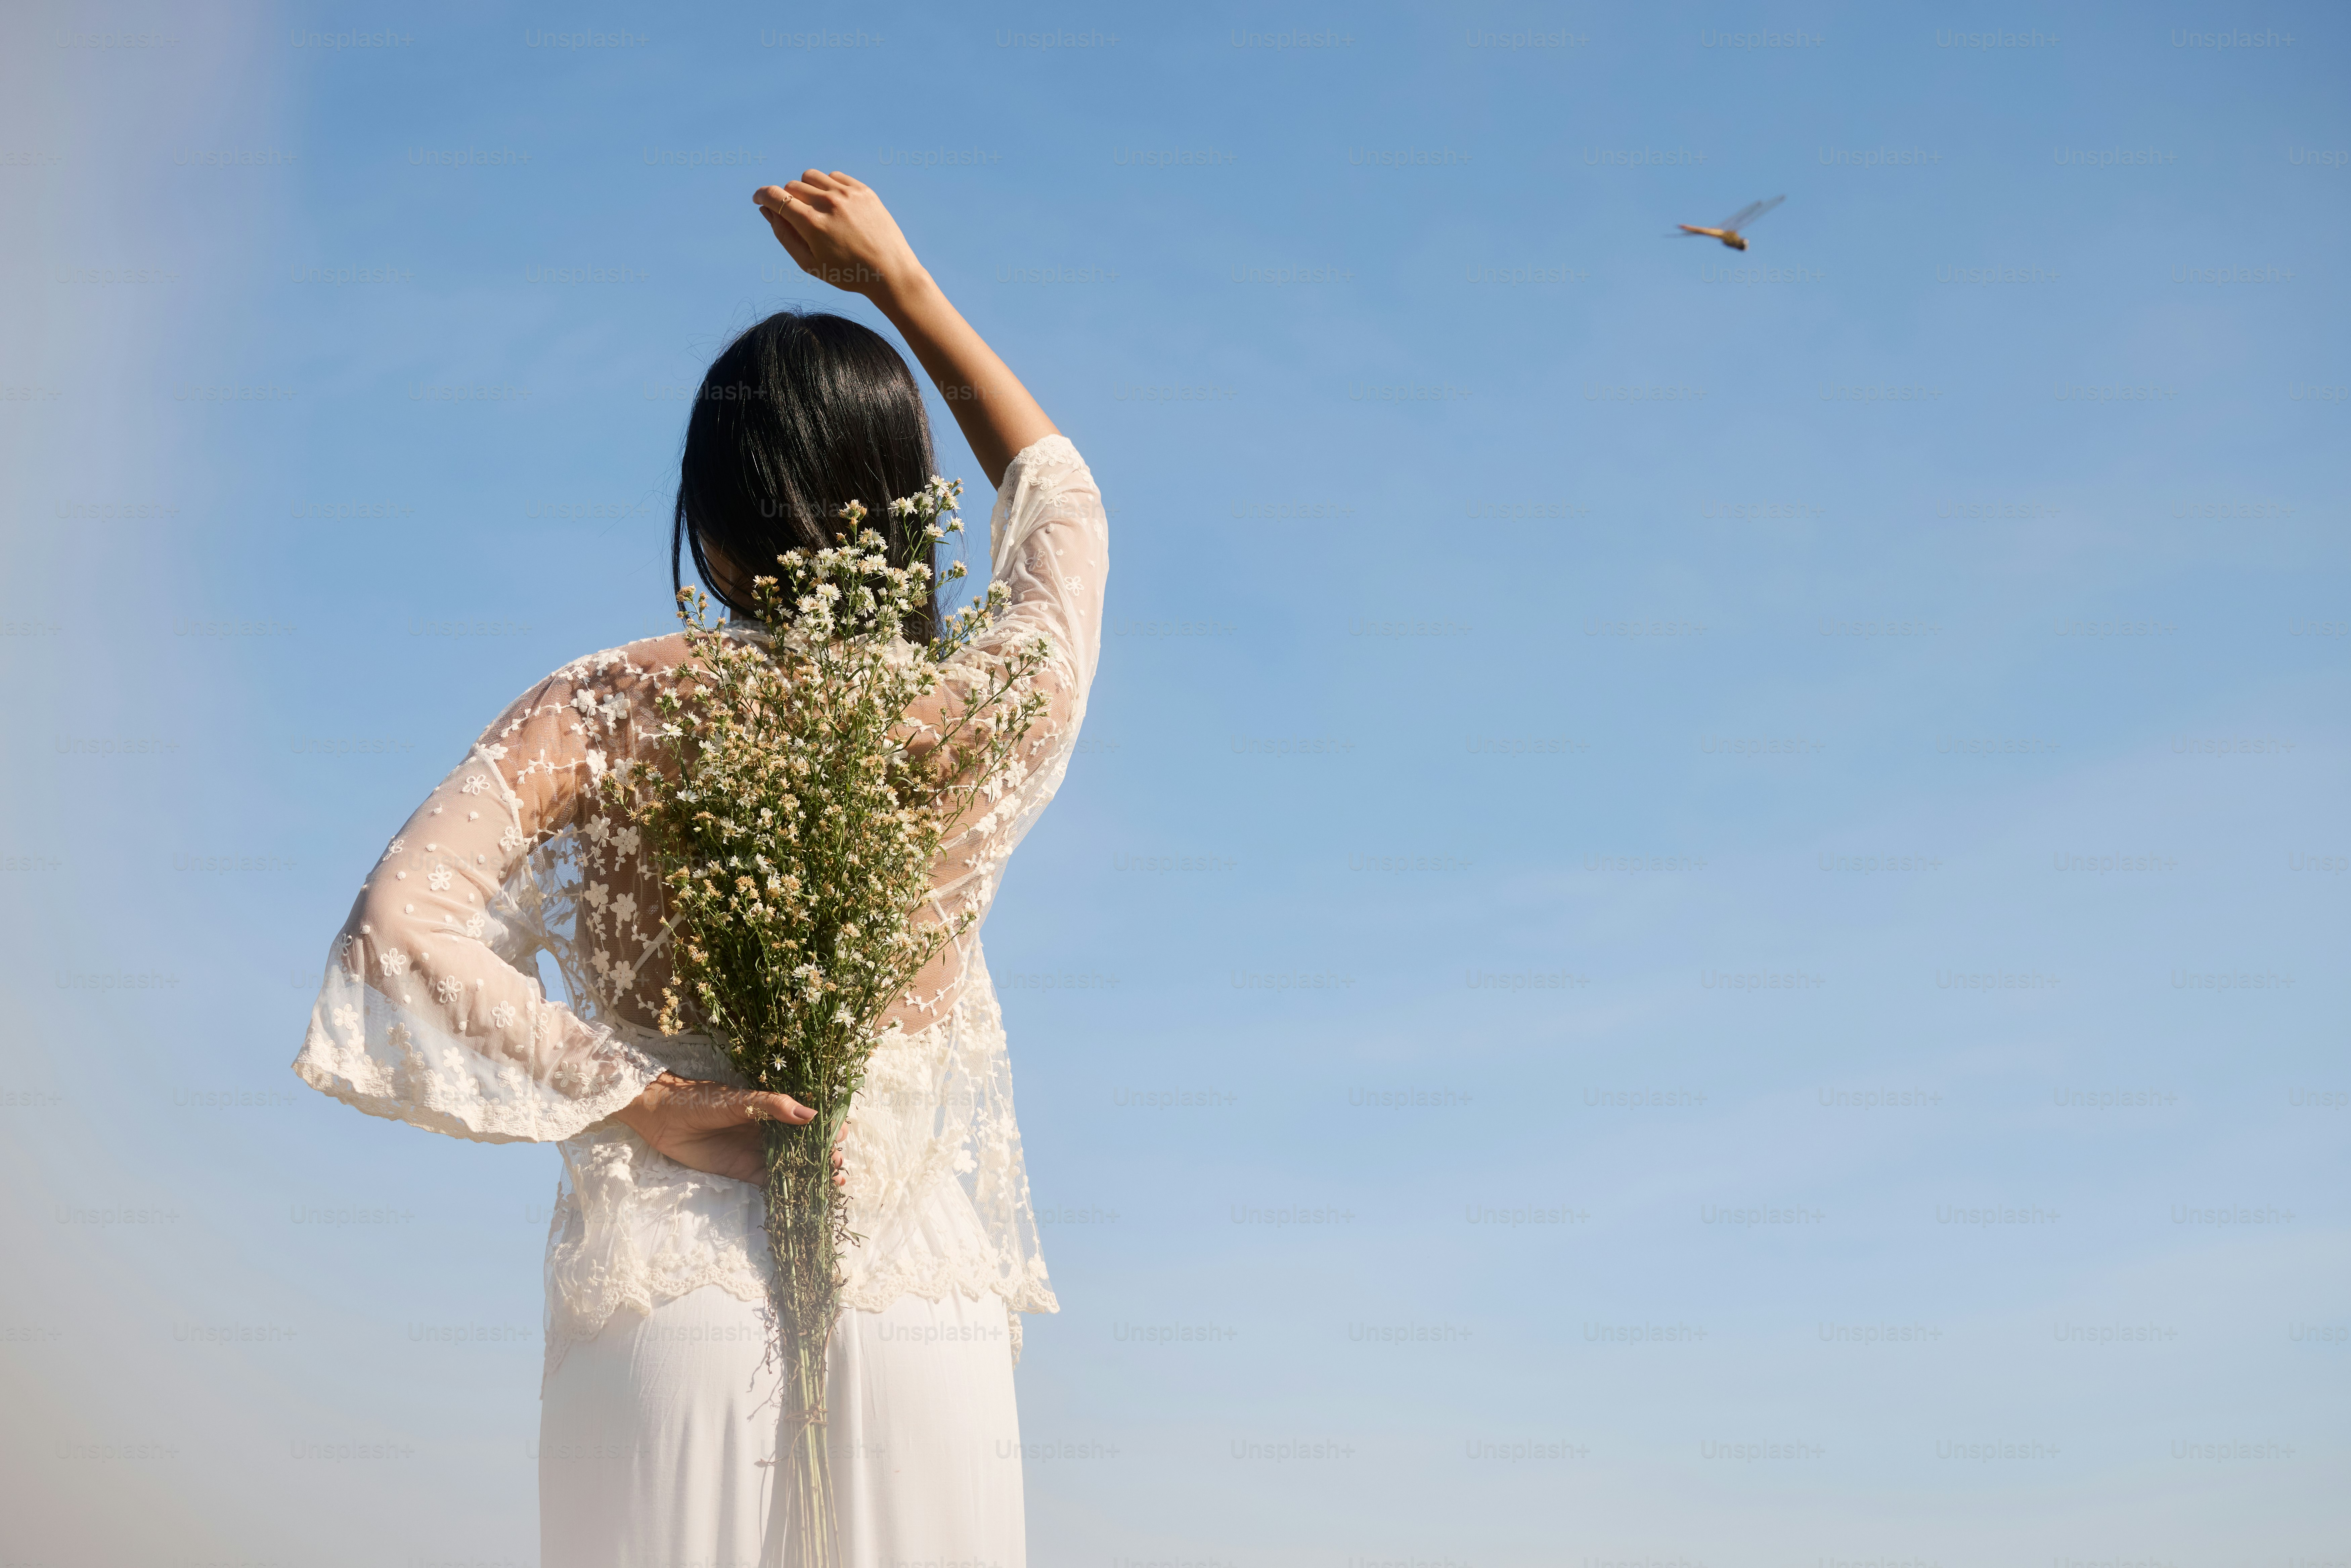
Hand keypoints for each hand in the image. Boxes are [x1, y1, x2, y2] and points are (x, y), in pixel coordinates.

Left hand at [615, 1073, 847, 1188]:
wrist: (661, 1118)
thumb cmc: (699, 1100)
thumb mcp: (737, 1099)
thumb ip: (771, 1106)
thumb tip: (809, 1115)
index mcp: (771, 1109)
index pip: (806, 1117)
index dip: (825, 1126)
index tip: (841, 1134)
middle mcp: (768, 1131)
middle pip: (804, 1144)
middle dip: (824, 1153)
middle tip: (837, 1163)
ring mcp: (756, 1152)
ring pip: (792, 1165)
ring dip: (813, 1173)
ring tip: (833, 1182)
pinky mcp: (742, 1171)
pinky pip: (770, 1182)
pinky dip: (788, 1191)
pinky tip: (806, 1198)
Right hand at [754, 172, 925, 302]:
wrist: (890, 271)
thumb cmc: (846, 273)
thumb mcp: (809, 263)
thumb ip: (784, 235)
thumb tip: (766, 210)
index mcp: (812, 223)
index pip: (776, 196)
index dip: (762, 195)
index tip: (759, 198)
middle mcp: (829, 203)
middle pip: (792, 186)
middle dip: (788, 200)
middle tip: (799, 219)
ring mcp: (848, 194)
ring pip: (811, 176)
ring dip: (807, 189)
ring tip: (816, 210)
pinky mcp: (863, 190)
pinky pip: (834, 176)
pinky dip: (828, 187)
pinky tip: (835, 206)